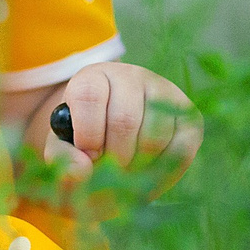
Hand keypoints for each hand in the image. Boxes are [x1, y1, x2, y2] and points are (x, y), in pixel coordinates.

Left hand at [22, 60, 201, 193]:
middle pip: (124, 120)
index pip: (89, 95)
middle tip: (108, 171)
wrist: (114, 151)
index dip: (88, 134)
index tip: (88, 156)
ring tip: (126, 172)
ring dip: (138, 167)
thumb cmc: (82, 149)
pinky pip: (180, 149)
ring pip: (154, 137)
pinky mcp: (188, 116)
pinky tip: (147, 173)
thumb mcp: (61, 153)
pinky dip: (162, 171)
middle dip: (114, 158)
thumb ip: (61, 160)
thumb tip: (82, 171)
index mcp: (92, 77)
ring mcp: (163, 92)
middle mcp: (130, 76)